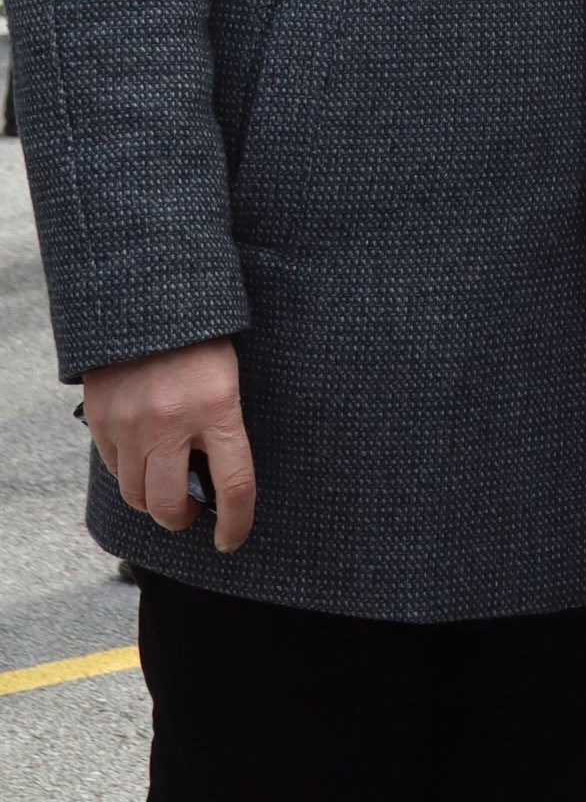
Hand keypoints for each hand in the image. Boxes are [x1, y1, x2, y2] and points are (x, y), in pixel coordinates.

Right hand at [83, 339, 255, 552]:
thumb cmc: (202, 333)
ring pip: (136, 495)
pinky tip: (142, 456)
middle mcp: (172, 422)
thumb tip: (215, 472)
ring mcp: (132, 424)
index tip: (232, 539)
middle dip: (180, 518)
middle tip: (189, 510)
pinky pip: (115, 469)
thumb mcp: (228, 373)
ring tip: (165, 485)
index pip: (233, 484)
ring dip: (152, 499)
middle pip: (168, 506)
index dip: (236, 522)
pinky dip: (129, 473)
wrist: (147, 294)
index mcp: (218, 407)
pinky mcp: (102, 420)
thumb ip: (222, 421)